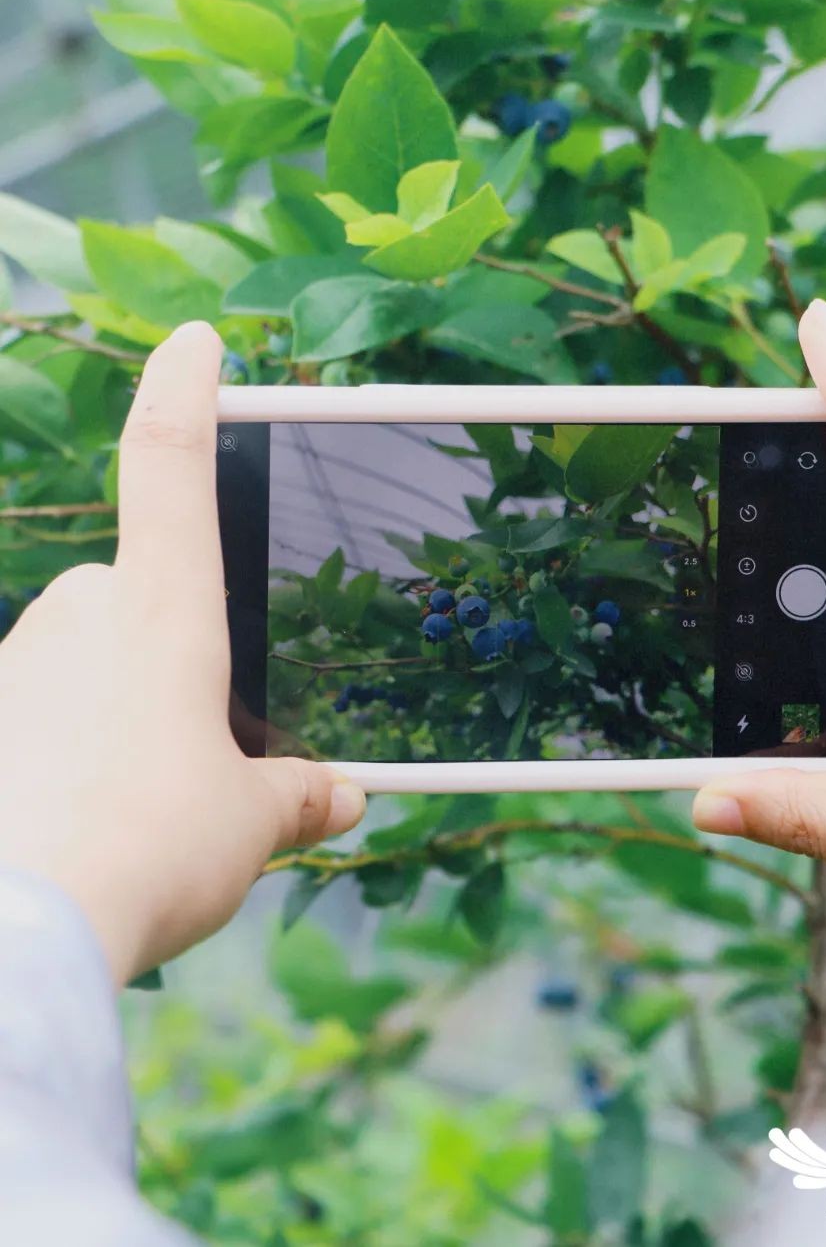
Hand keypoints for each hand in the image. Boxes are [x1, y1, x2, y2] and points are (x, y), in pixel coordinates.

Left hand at [0, 322, 365, 986]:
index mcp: (167, 608)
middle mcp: (83, 612)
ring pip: (77, 663)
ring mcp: (17, 661)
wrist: (18, 930)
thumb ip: (298, 797)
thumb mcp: (248, 824)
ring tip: (129, 817)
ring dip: (108, 716)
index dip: (184, 391)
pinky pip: (31, 714)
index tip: (191, 341)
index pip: (171, 463)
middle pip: (137, 600)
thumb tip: (345, 797)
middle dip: (165, 665)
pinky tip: (71, 826)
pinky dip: (55, 754)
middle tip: (190, 761)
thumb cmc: (149, 849)